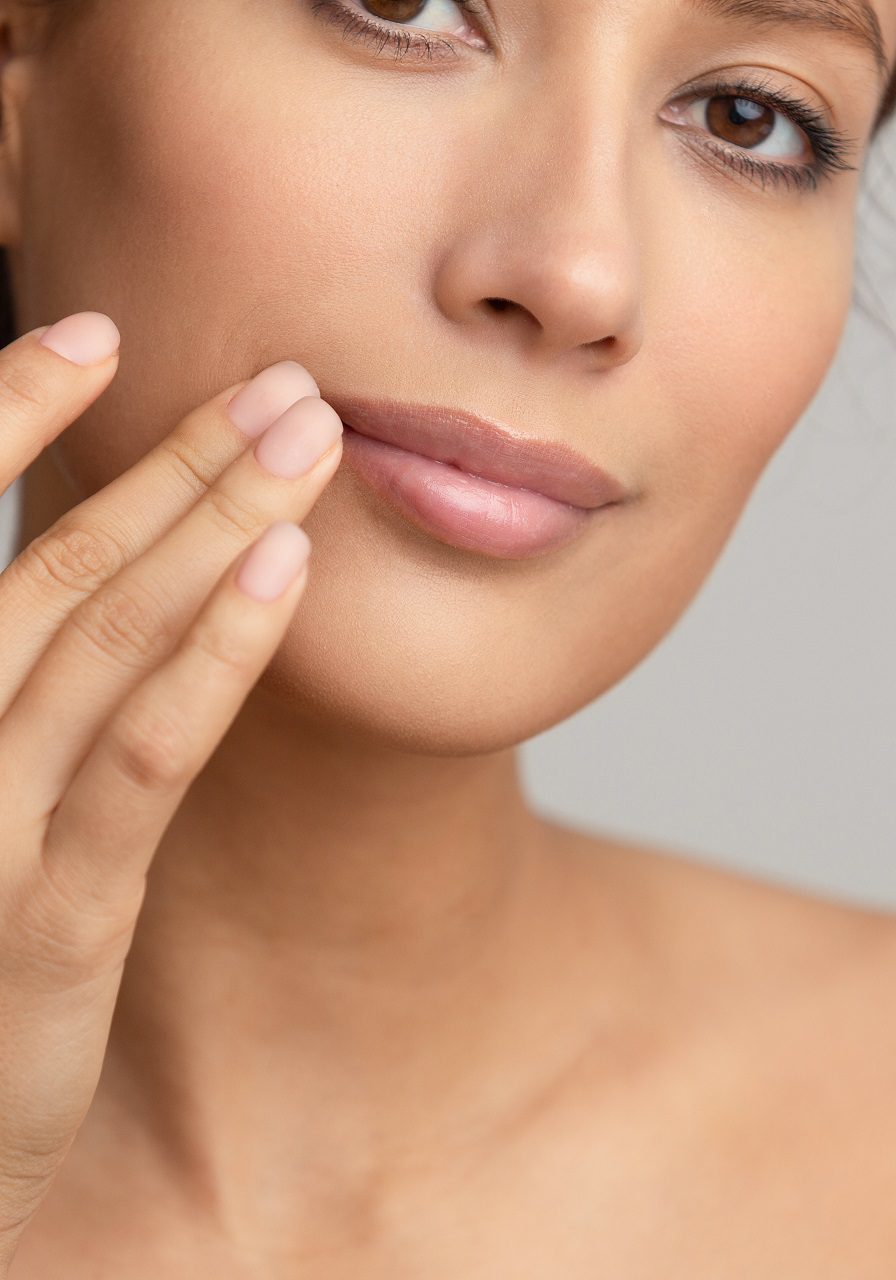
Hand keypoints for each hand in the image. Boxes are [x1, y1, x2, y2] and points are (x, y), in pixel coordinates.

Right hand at [0, 312, 341, 1270]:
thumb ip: (10, 679)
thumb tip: (102, 571)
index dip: (8, 419)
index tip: (95, 337)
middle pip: (55, 566)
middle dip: (169, 458)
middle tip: (277, 378)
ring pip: (100, 638)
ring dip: (208, 521)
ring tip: (302, 436)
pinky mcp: (50, 920)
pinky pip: (139, 758)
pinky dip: (211, 656)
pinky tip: (280, 573)